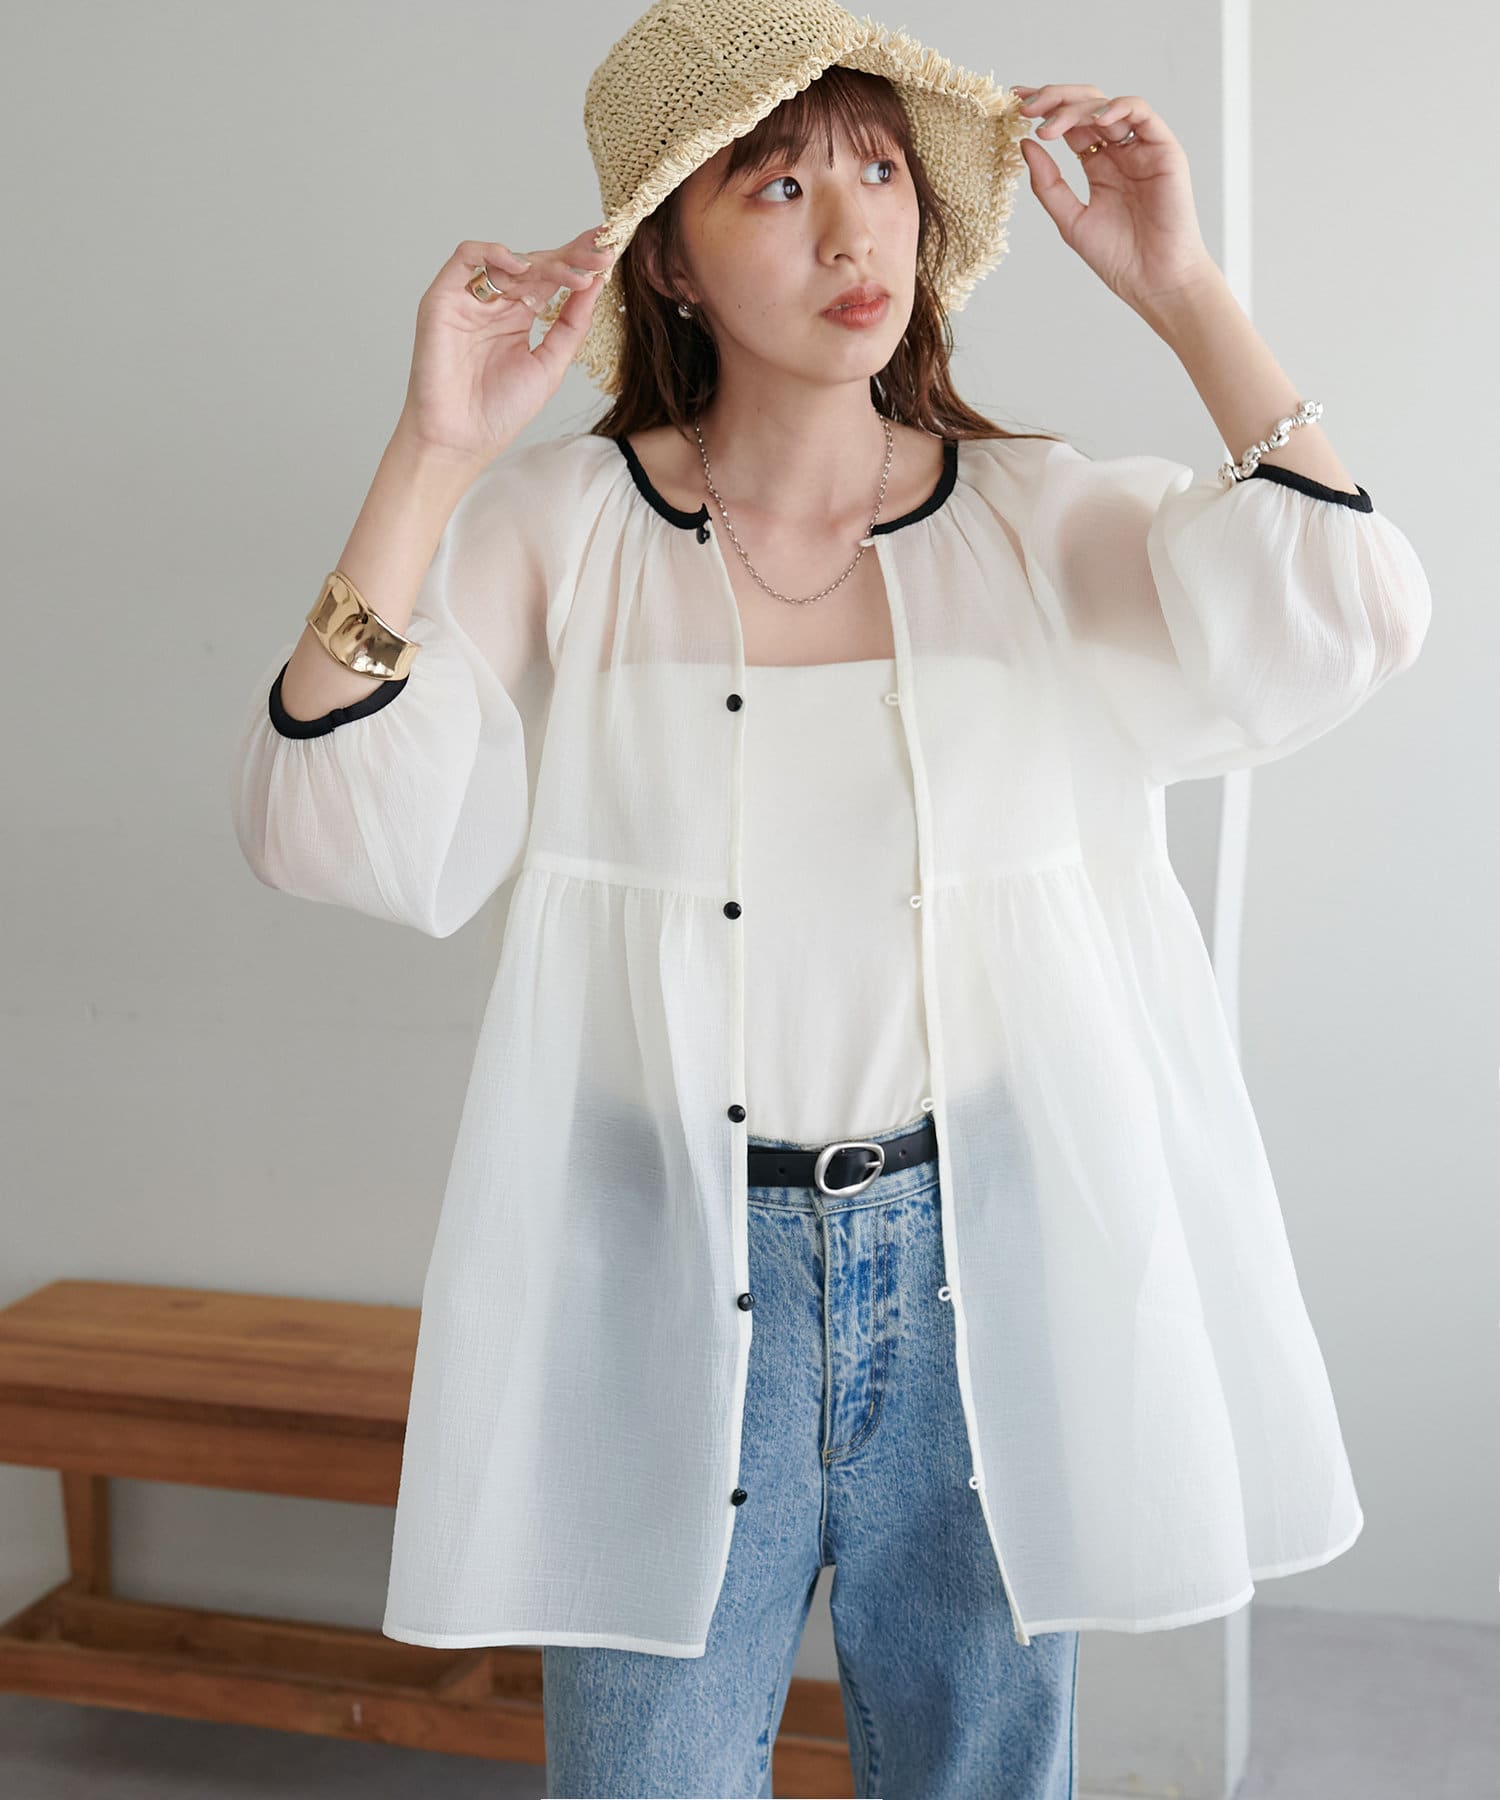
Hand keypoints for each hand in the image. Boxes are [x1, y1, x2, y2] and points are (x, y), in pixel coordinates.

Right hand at [396, 227, 617, 462]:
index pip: (551, 278)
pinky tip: (523, 267)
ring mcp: (469, 299)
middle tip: (601, 255)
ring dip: (544, 261)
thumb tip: (595, 284)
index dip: (578, 263)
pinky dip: (493, 253)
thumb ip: (571, 325)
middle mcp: (494, 303)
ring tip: (574, 273)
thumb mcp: (550, 366)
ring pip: (507, 260)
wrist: (461, 440)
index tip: (609, 255)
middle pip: (534, 264)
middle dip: (570, 256)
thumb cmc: (500, 411)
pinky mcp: (442, 299)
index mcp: (519, 316)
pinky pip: (465, 258)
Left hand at [1013, 84, 1220, 319]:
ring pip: (1107, 105)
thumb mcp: (1070, 220)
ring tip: (1049, 123)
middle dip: (1054, 99)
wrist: (1154, 281)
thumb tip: (1024, 144)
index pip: (1069, 124)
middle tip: (1025, 106)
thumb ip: (1048, 184)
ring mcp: (1141, 148)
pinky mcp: (1164, 149)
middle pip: (1085, 107)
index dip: (1044, 110)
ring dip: (1075, 106)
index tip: (1014, 104)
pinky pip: (1142, 113)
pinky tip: (1094, 119)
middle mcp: (1119, 151)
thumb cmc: (1118, 257)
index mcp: (1098, 165)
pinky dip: (1118, 107)